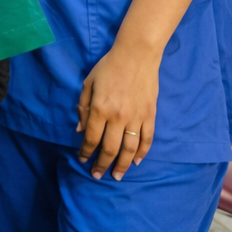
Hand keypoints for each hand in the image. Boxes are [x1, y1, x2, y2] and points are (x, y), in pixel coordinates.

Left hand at [76, 41, 160, 179]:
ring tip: (117, 176)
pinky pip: (147, 139)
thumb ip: (83, 108)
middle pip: (109, 148)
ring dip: (122, 165)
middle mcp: (118, 117)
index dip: (86, 152)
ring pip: (130, 148)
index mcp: (100, 108)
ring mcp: (136, 117)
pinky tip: (136, 162)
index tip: (82, 160)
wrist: (136, 55)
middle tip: (98, 175)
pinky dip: (142, 153)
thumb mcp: (88, 83)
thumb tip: (81, 131)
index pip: (92, 138)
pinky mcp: (150, 115)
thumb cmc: (108, 67)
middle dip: (102, 164)